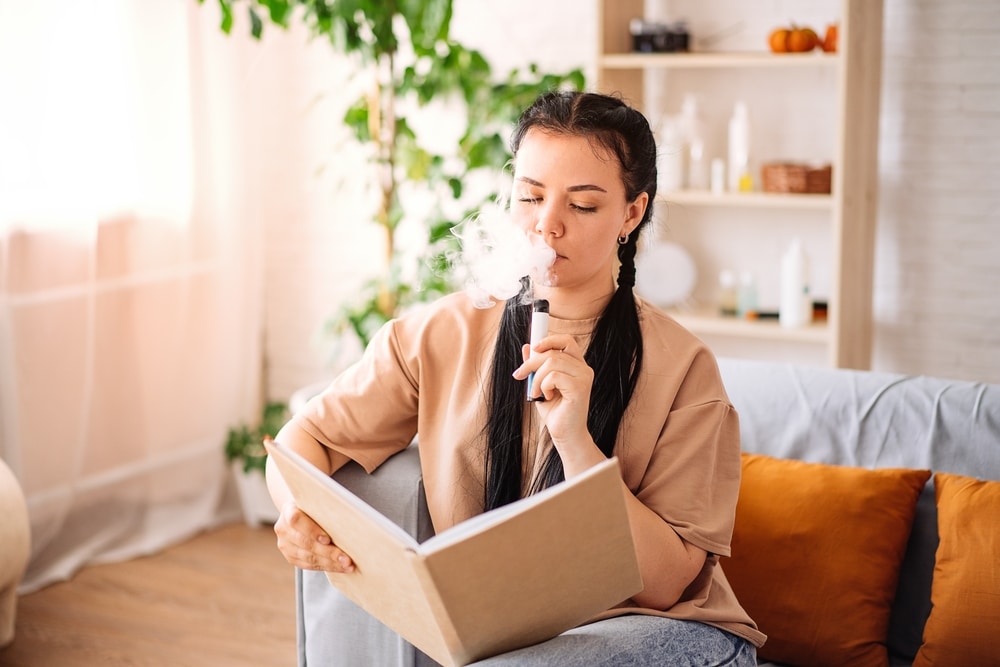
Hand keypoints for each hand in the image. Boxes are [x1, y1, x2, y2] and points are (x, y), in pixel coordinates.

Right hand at [273, 500, 354, 572]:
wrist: (299, 514)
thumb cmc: (313, 507)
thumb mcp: (316, 503)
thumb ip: (325, 509)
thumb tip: (351, 518)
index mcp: (289, 511)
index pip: (296, 520)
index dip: (312, 531)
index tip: (328, 539)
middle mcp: (284, 529)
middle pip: (306, 543)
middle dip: (328, 553)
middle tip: (347, 559)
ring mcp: (285, 545)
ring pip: (308, 557)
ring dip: (330, 563)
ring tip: (347, 565)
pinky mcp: (290, 557)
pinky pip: (309, 565)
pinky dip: (326, 567)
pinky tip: (340, 567)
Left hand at [512, 334, 595, 455]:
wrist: (565, 434)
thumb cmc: (555, 411)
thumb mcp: (540, 384)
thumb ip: (536, 366)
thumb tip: (527, 347)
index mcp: (577, 365)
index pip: (566, 341)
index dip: (549, 340)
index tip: (533, 348)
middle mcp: (583, 368)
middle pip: (553, 352)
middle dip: (531, 363)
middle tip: (520, 375)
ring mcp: (584, 377)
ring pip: (551, 362)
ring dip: (536, 378)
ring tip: (536, 392)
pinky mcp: (580, 387)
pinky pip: (553, 376)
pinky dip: (543, 386)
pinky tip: (547, 397)